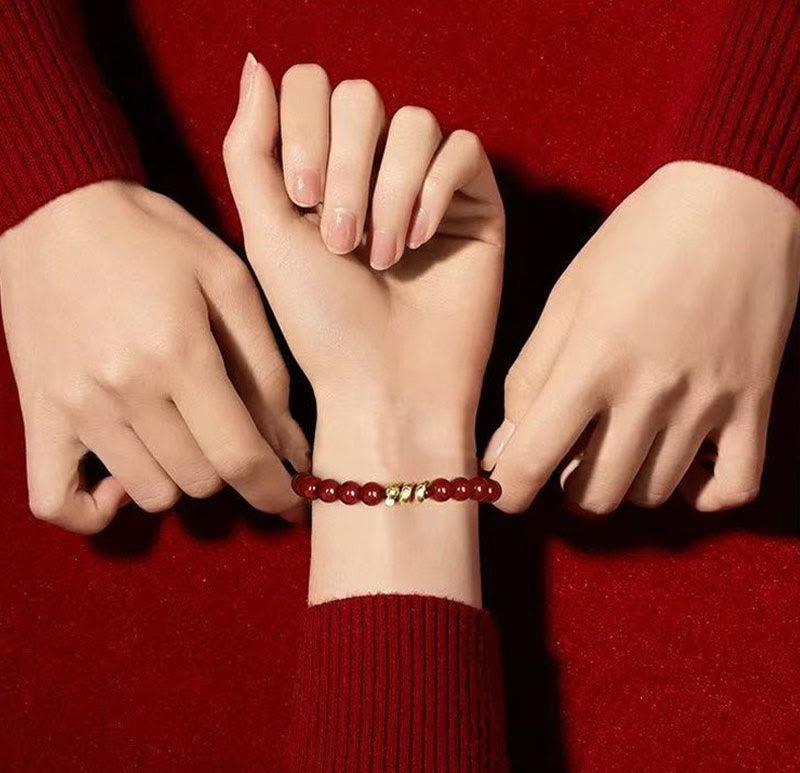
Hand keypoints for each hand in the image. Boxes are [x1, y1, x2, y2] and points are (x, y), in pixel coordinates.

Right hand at [0, 180, 308, 533]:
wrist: (56, 208)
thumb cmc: (155, 238)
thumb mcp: (230, 281)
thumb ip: (264, 367)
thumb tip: (291, 444)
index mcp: (182, 352)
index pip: (240, 455)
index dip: (275, 491)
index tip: (292, 503)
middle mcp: (126, 389)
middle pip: (202, 480)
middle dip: (233, 469)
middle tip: (235, 438)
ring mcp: (76, 407)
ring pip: (151, 491)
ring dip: (183, 478)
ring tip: (186, 438)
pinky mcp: (40, 413)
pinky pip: (58, 500)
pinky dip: (96, 510)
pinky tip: (123, 481)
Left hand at [223, 57, 503, 604]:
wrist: (386, 388)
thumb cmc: (321, 322)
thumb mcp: (266, 233)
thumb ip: (252, 148)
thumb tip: (256, 63)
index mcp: (321, 170)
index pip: (312, 87)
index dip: (304, 128)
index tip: (301, 200)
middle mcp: (373, 168)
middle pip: (362, 97)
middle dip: (346, 166)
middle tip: (341, 241)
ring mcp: (427, 184)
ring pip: (415, 122)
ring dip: (388, 191)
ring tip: (381, 257)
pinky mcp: (477, 204)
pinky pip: (463, 150)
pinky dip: (435, 191)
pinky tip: (418, 244)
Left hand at [485, 161, 799, 514]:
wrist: (732, 200)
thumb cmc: (634, 244)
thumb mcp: (565, 300)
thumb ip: (530, 378)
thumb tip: (504, 449)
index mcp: (590, 361)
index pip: (533, 461)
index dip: (510, 492)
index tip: (506, 492)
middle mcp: (648, 392)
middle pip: (594, 494)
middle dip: (567, 485)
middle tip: (569, 452)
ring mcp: (707, 402)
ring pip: (651, 494)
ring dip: (623, 483)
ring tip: (619, 444)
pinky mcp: (755, 403)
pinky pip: (733, 488)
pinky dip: (699, 494)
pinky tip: (678, 465)